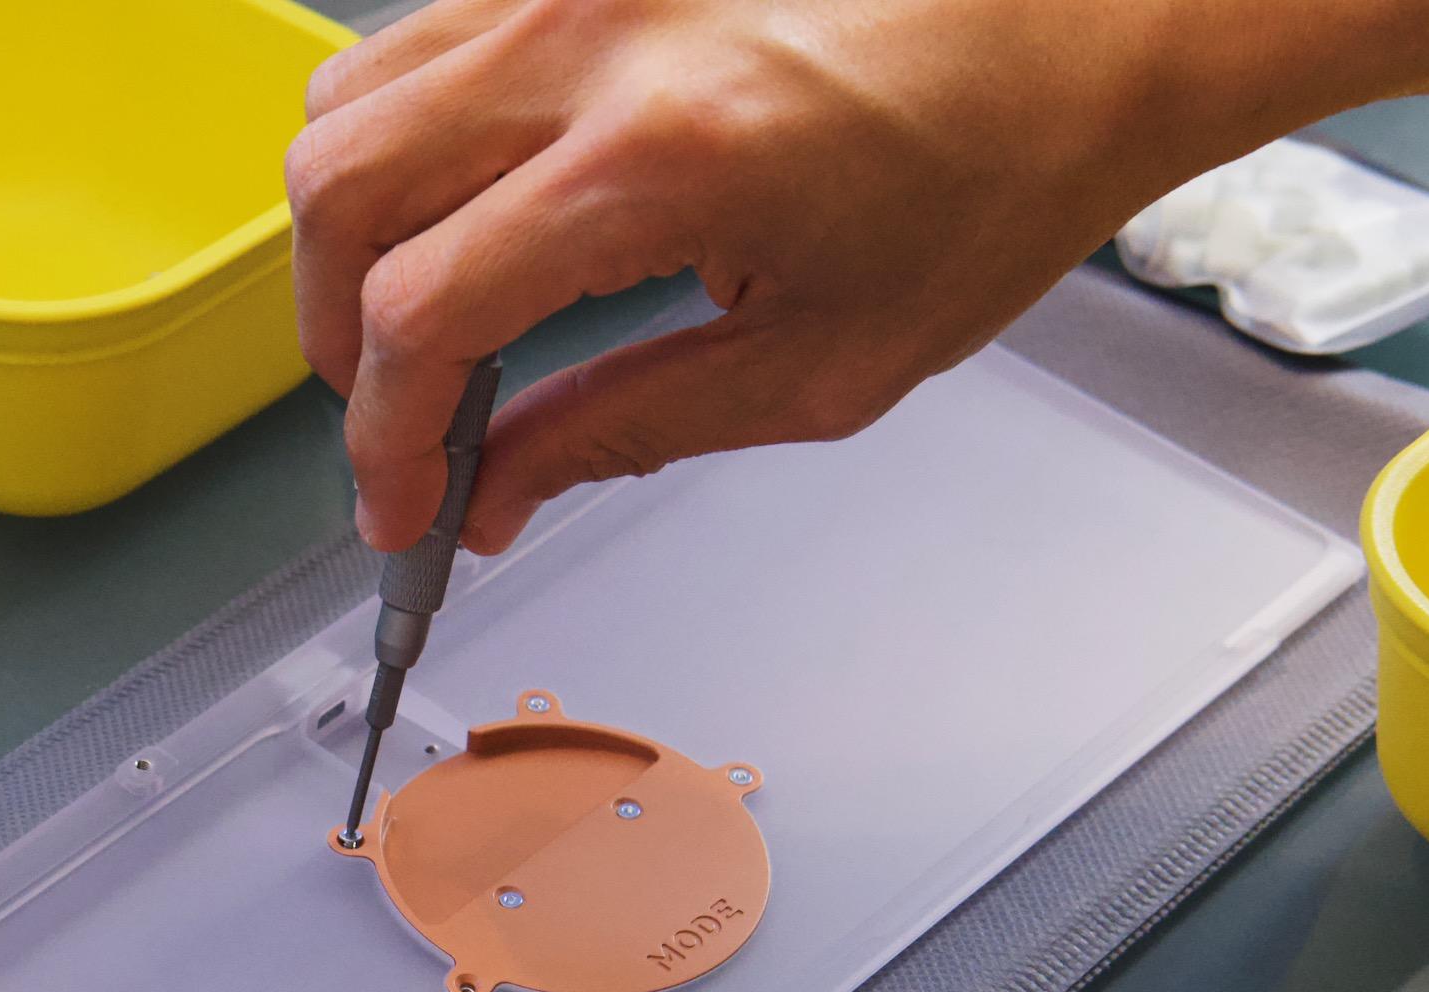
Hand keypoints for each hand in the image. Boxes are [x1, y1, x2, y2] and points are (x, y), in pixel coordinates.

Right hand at [285, 0, 1428, 555]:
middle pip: (340, 187)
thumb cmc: (996, 169)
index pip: (419, 310)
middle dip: (335, 332)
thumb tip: (492, 495)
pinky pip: (423, 37)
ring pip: (352, 96)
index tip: (398, 505)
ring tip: (422, 310)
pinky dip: (408, 138)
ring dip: (355, 226)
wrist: (1092, 18)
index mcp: (663, 158)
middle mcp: (596, 37)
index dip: (379, 435)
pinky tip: (472, 209)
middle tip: (395, 414)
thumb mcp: (818, 367)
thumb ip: (619, 432)